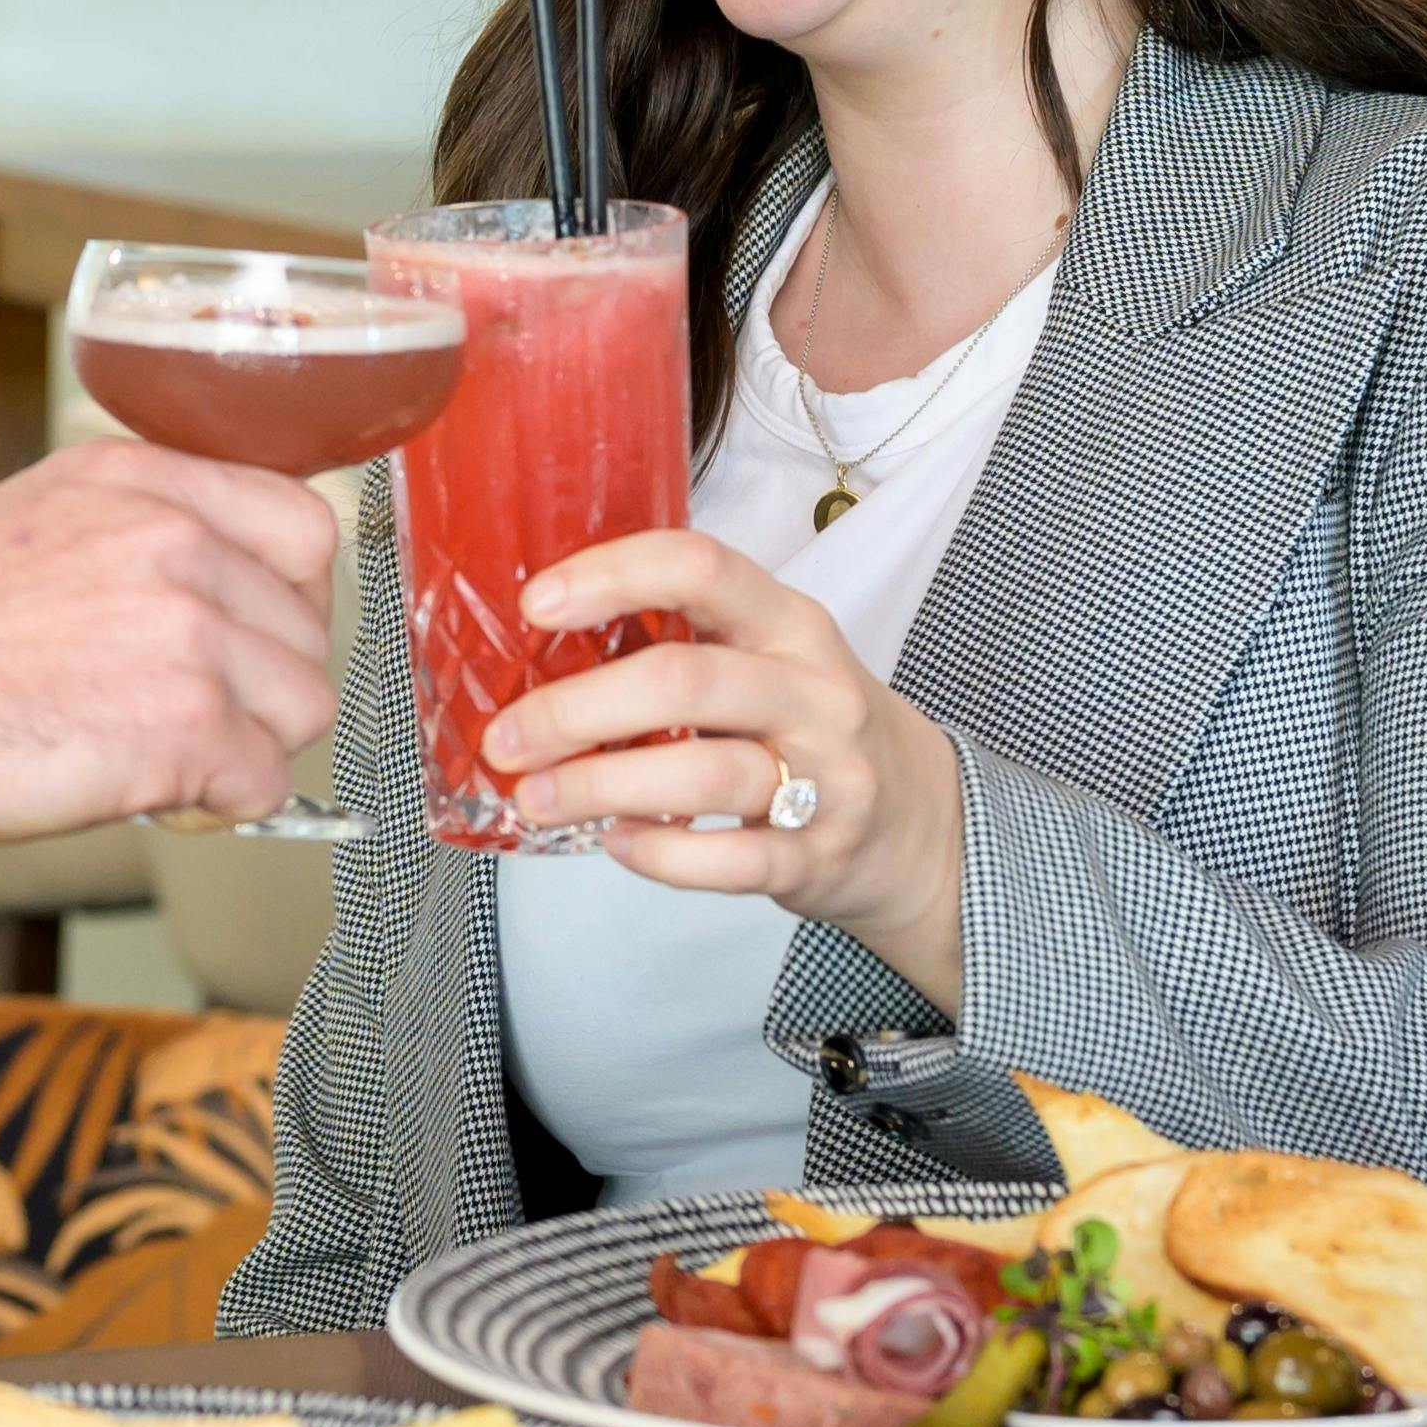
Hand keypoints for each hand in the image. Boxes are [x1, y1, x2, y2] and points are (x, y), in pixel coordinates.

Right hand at [0, 438, 341, 846]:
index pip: (301, 523)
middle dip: (260, 685)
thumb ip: (142, 535)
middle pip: (311, 626)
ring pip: (303, 704)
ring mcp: (186, 625)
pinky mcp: (186, 720)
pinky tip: (140, 789)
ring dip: (244, 746)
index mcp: (141, 479)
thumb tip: (228, 588)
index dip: (287, 598)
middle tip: (177, 714)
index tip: (248, 639)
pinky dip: (214, 806)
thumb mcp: (38, 525)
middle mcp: (174, 536)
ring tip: (152, 753)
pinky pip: (266, 781)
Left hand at [486, 528, 965, 1001]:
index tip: (536, 605)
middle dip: (577, 709)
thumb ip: (686, 641)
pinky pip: (730, 859)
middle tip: (507, 737)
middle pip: (685, 680)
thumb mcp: (771, 659)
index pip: (700, 567)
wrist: (920, 823)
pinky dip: (661, 854)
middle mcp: (813, 690)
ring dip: (601, 786)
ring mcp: (826, 776)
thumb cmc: (809, 726)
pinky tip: (615, 842)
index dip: (612, 575)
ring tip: (534, 798)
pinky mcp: (818, 855)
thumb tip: (539, 651)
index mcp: (790, 623)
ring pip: (704, 773)